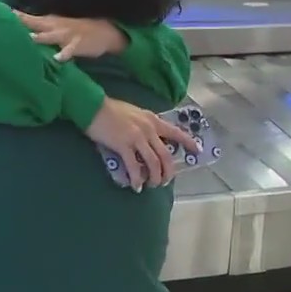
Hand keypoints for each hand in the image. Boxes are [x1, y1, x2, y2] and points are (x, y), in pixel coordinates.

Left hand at [14, 12, 127, 61]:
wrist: (104, 31)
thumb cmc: (75, 31)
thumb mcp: (56, 26)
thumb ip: (39, 28)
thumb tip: (18, 31)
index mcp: (48, 22)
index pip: (28, 18)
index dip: (14, 16)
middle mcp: (55, 26)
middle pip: (35, 23)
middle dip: (22, 22)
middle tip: (6, 21)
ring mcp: (67, 35)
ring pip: (51, 36)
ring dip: (40, 37)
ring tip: (29, 39)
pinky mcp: (78, 45)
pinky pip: (70, 50)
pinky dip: (64, 54)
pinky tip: (57, 59)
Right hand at [85, 98, 200, 189]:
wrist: (92, 106)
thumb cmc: (110, 109)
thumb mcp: (135, 113)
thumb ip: (145, 125)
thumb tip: (149, 139)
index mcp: (153, 120)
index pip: (176, 133)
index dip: (188, 143)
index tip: (198, 151)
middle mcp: (149, 130)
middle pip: (166, 155)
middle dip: (168, 171)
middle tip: (164, 181)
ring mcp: (137, 138)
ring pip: (153, 163)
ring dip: (154, 177)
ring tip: (150, 185)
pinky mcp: (123, 146)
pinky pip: (134, 167)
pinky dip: (136, 178)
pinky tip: (135, 186)